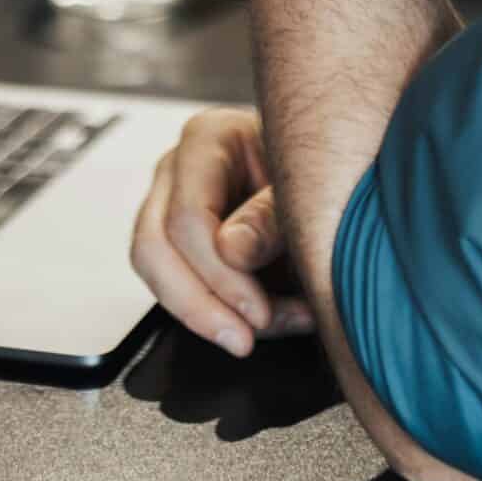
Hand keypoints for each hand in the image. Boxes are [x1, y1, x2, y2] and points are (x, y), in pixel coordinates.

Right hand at [130, 107, 313, 356]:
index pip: (187, 217)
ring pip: (157, 273)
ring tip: (266, 332)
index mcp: (207, 140)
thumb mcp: (304, 184)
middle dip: (197, 305)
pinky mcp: (182, 241)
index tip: (259, 311)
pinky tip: (276, 319)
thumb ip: (270, 215)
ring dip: (207, 315)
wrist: (327, 165)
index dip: (219, 274)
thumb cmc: (317, 163)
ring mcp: (171, 204)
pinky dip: (224, 313)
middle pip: (153, 247)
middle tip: (242, 340)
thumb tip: (231, 251)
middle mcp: (178, 171)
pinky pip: (181, 286)